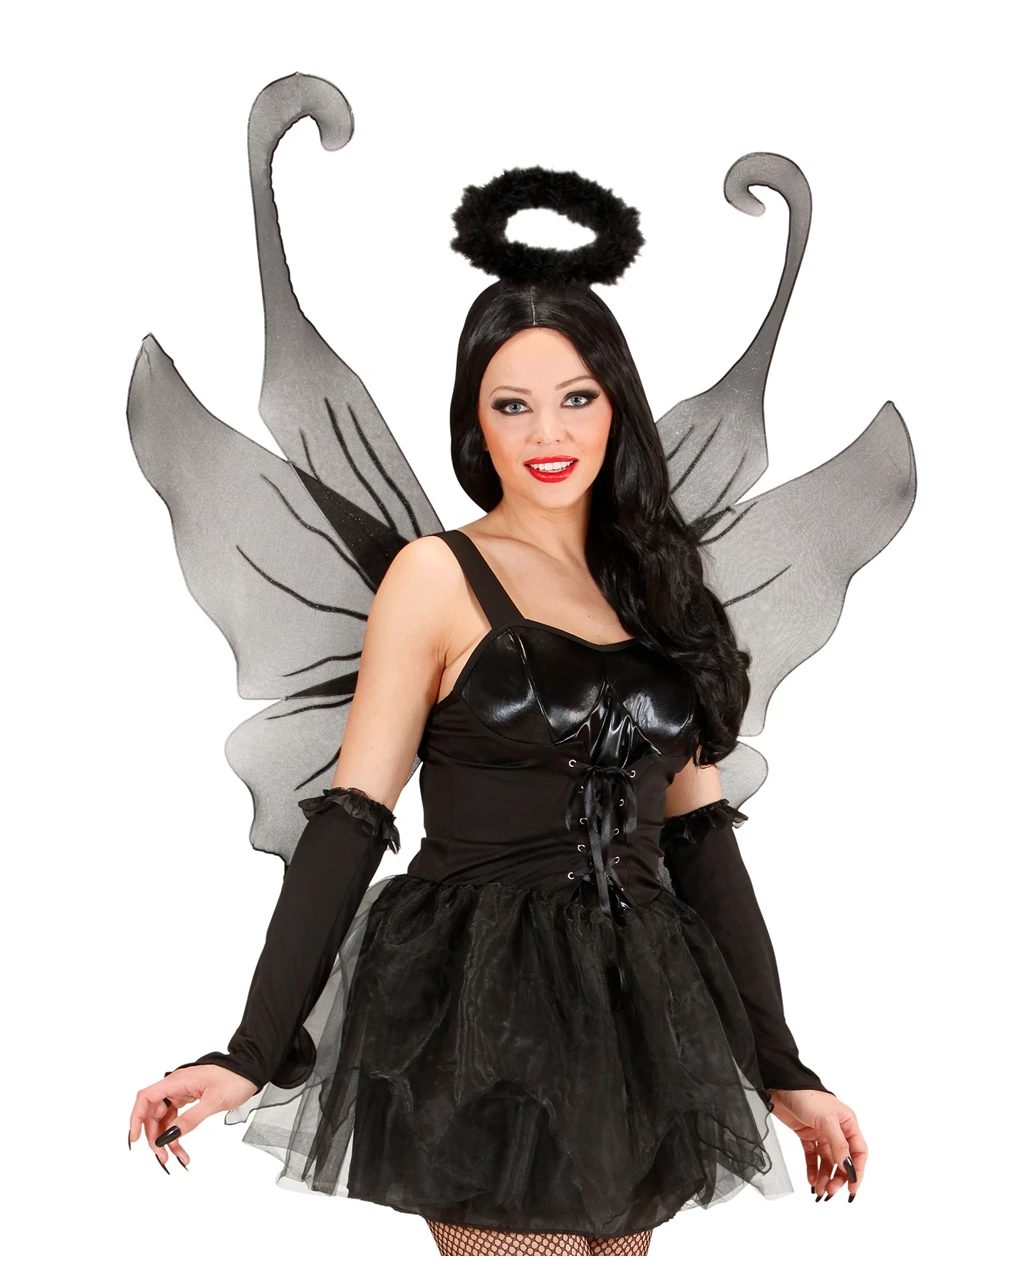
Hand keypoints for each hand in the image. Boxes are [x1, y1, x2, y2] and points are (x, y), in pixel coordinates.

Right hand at [129, 1065, 259, 1171]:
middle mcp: (176, 1086)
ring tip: (176, 1158)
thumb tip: (168, 1136)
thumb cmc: (235, 1079)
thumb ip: (190, 1119)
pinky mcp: (189, 1099)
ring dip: (167, 1140)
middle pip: (153, 1113)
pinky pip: (176, 1119)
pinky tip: (182, 1149)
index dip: (136, 1118)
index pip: (146, 1098)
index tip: (135, 1139)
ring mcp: (182, 1092)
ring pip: (165, 1119)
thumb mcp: (213, 1101)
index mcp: (177, 1081)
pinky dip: (177, 1134)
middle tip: (163, 1157)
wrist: (251, 1071)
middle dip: (155, 1137)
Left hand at [768, 1088, 866, 1200]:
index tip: (852, 1188)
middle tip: (831, 1192)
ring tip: (820, 1191)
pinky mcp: (806, 1134)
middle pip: (843, 1160)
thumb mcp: (826, 1120)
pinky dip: (813, 1169)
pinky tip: (811, 1180)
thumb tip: (848, 1167)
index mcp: (848, 1123)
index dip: (857, 1172)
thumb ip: (838, 1144)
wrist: (780, 1086)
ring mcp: (821, 1133)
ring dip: (825, 1177)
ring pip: (827, 1161)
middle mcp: (837, 1129)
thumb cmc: (806, 1096)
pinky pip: (812, 1156)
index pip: (858, 1152)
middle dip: (838, 1178)